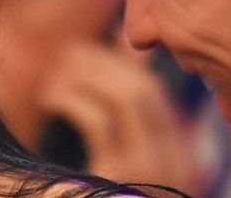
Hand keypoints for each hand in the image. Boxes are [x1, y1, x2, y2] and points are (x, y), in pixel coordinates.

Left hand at [39, 40, 201, 193]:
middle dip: (103, 63)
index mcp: (179, 163)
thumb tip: (118, 50)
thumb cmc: (102, 193)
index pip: (158, 95)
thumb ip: (123, 123)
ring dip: (86, 75)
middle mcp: (175, 167)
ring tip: (55, 75)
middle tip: (69, 54)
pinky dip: (72, 97)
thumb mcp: (121, 169)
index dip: (125, 65)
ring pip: (126, 97)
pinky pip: (99, 120)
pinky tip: (50, 96)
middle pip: (145, 90)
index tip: (99, 46)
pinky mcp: (117, 180)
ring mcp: (149, 175)